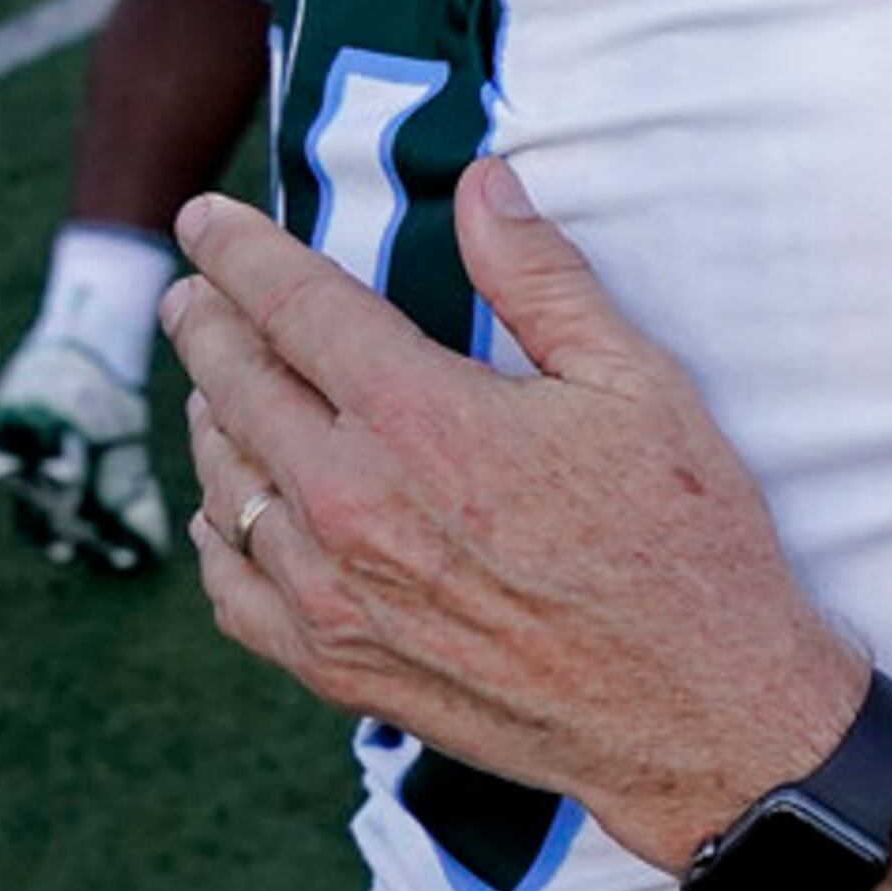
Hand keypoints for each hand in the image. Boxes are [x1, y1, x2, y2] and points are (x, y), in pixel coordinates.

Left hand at [161, 164, 862, 870]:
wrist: (699, 706)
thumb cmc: (684, 538)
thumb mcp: (637, 383)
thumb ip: (543, 279)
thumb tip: (485, 183)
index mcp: (423, 419)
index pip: (296, 307)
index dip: (241, 253)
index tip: (207, 219)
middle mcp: (354, 504)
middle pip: (240, 388)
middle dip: (209, 325)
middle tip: (192, 292)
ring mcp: (335, 595)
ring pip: (228, 486)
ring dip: (211, 421)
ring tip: (215, 387)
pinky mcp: (341, 668)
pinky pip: (237, 591)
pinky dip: (220, 537)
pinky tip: (229, 514)